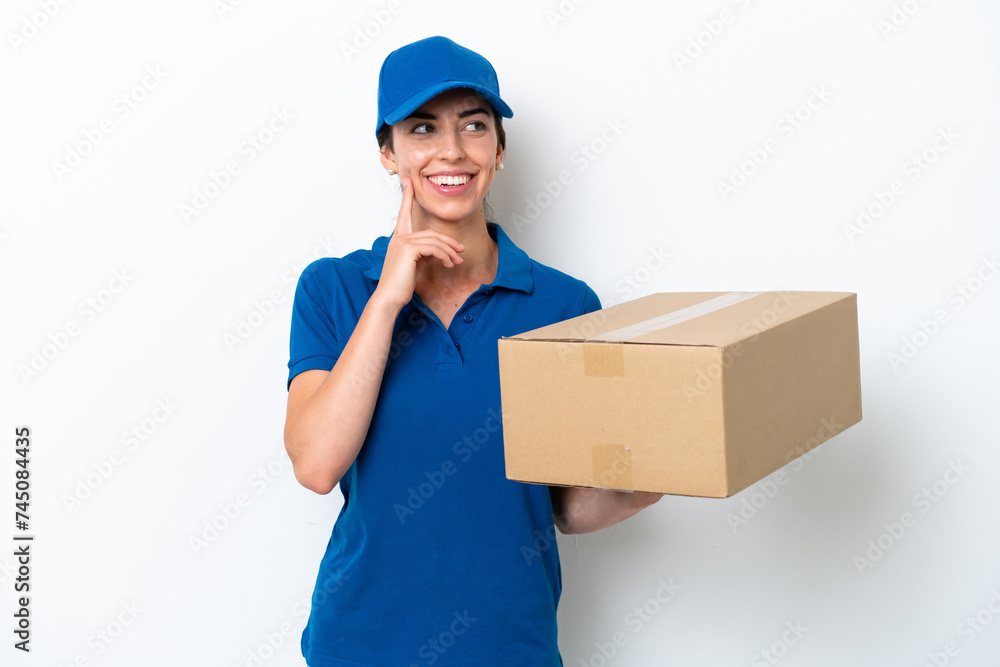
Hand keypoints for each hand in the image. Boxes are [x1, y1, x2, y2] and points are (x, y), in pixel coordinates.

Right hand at [373, 177, 464, 310]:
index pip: (404, 213)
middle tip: (461, 251)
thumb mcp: (414, 264)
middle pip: (431, 233)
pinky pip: (433, 248)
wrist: (389, 297)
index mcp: (398, 238)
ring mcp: (403, 242)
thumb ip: (423, 253)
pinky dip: (445, 256)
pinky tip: (449, 264)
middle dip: (448, 242)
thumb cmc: (400, 284)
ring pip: (434, 241)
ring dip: (450, 252)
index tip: (409, 181)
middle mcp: (399, 237)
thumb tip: (438, 252)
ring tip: (457, 262)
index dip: (407, 196)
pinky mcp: (408, 249)